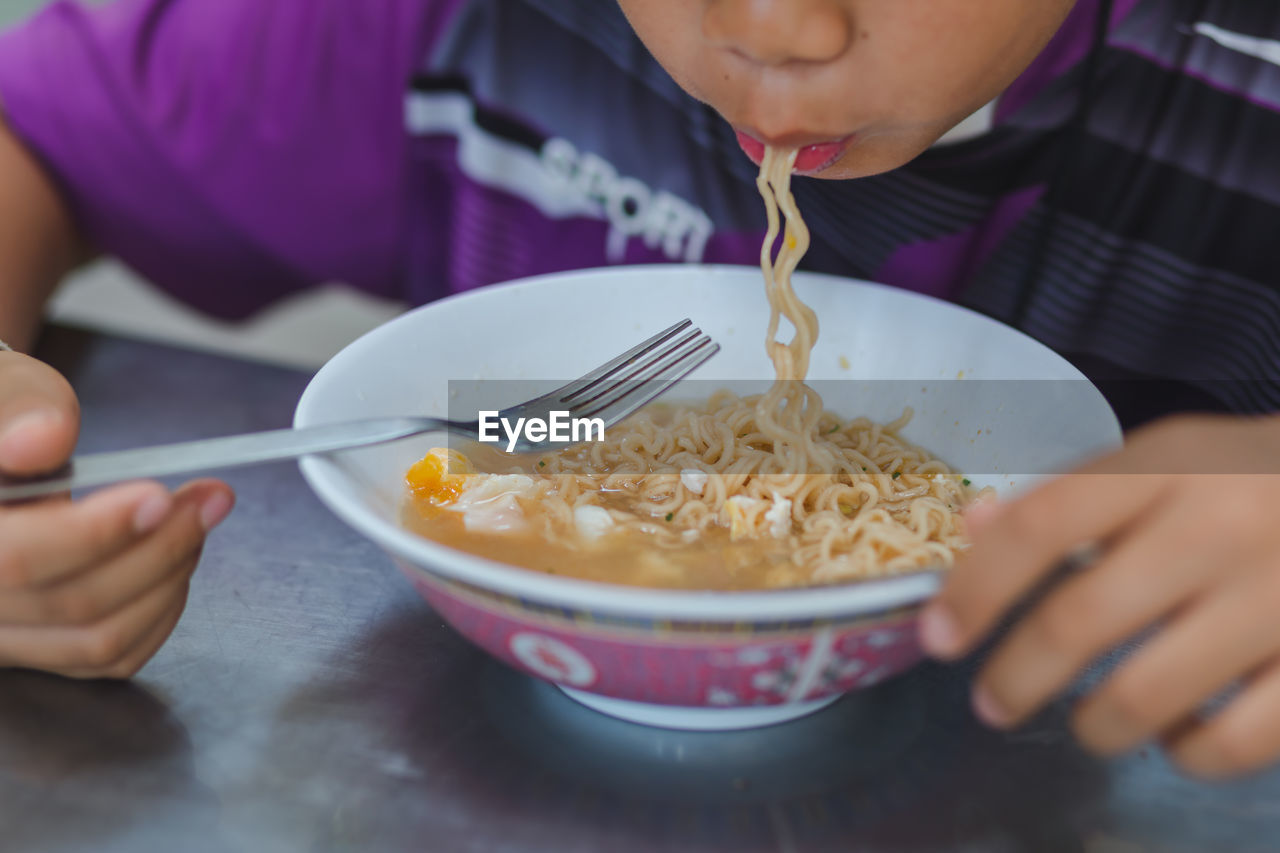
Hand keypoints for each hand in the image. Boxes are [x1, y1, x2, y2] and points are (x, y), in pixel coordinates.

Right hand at [0, 349, 233, 677]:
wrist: (5, 458)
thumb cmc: (7, 422)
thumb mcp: (3, 388)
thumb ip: (21, 405)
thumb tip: (44, 439)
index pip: (18, 559)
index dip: (96, 533)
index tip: (158, 495)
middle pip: (75, 603)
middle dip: (162, 547)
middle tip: (212, 497)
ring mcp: (3, 638)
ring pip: (102, 639)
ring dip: (172, 576)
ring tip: (195, 519)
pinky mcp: (39, 650)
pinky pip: (113, 657)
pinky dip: (161, 609)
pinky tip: (175, 560)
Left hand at [919, 413, 1279, 778]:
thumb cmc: (1249, 478)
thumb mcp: (1164, 459)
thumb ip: (1070, 494)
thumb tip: (974, 528)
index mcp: (1165, 467)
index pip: (1042, 526)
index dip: (976, 588)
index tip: (937, 637)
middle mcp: (1217, 528)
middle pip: (1080, 620)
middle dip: (1016, 676)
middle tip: (991, 702)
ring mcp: (1275, 600)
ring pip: (1145, 696)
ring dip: (1093, 726)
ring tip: (1084, 723)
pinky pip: (1233, 742)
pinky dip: (1187, 754)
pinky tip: (1175, 735)